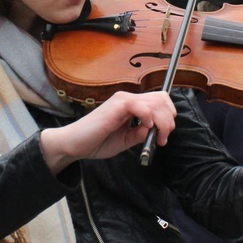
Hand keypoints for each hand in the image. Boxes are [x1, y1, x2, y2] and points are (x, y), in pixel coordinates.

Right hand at [41, 91, 176, 173]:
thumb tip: (154, 130)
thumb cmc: (96, 141)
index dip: (168, 115)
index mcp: (130, 105)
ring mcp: (121, 101)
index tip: (164, 134)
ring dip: (161, 122)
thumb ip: (140, 134)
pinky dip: (148, 117)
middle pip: (161, 99)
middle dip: (168, 121)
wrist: (74, 144)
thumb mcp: (125, 140)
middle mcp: (127, 99)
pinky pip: (140, 106)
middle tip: (162, 138)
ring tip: (156, 138)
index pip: (159, 100)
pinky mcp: (116, 106)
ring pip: (155, 103)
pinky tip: (145, 128)